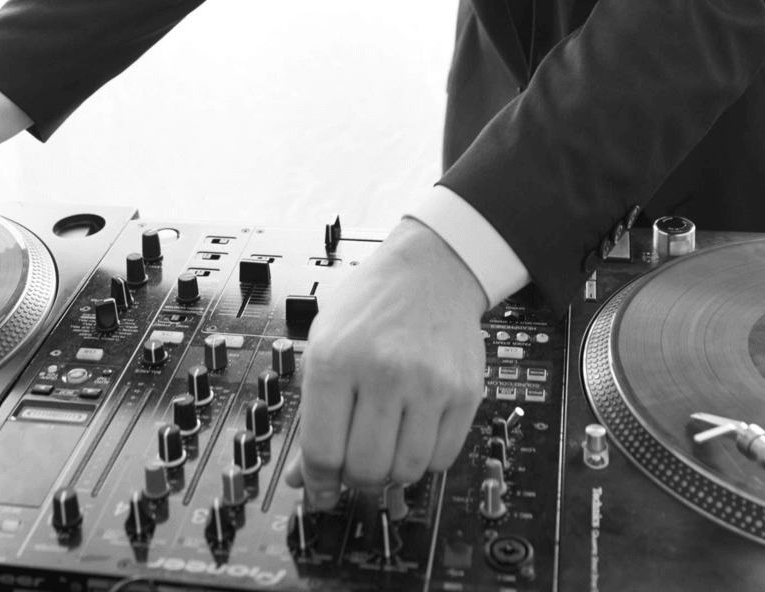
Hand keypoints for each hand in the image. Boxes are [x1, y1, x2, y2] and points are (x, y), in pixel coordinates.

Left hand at [281, 218, 488, 508]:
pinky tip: (412, 436)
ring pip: (406, 470)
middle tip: (352, 468)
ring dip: (390, 473)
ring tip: (383, 449)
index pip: (322, 449)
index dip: (317, 482)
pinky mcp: (464, 394)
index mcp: (335, 359)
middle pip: (365, 468)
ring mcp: (428, 384)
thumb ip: (312, 413)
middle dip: (354, 480)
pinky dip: (423, 461)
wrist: (431, 272)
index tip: (319, 492)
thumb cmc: (369, 307)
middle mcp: (382, 372)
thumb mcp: (324, 345)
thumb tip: (300, 478)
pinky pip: (442, 458)